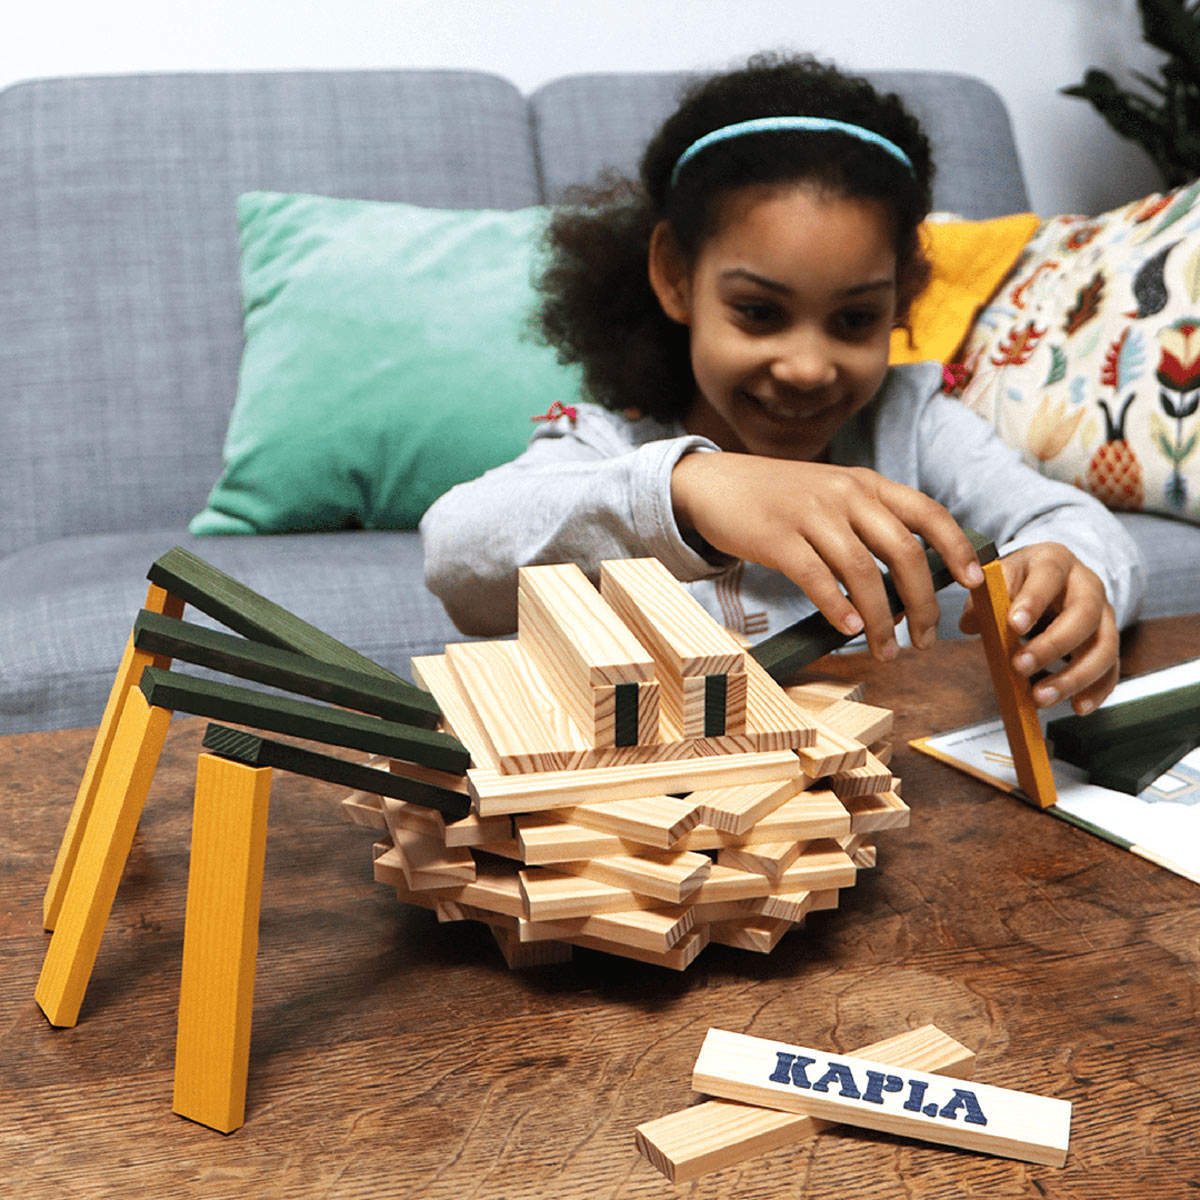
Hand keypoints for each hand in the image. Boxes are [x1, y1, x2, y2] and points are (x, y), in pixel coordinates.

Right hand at [670, 451, 984, 660]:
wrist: (715, 483)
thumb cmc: (778, 499)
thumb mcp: (831, 496)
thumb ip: (868, 526)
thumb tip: (907, 588)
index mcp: (866, 483)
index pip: (928, 513)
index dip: (956, 549)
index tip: (974, 584)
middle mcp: (845, 493)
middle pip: (903, 551)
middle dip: (923, 603)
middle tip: (925, 640)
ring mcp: (811, 514)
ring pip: (863, 572)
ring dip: (882, 620)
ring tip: (887, 650)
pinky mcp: (777, 538)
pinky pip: (818, 579)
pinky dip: (840, 609)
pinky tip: (850, 630)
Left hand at [958, 542, 1117, 713]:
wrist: (1052, 578)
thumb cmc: (1020, 581)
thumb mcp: (999, 578)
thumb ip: (983, 598)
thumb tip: (971, 623)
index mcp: (1054, 561)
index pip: (1048, 577)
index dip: (1032, 601)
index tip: (1013, 625)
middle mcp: (1087, 585)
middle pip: (1083, 614)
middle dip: (1052, 645)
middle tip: (1020, 666)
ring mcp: (1104, 614)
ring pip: (1104, 646)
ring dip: (1074, 676)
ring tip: (1041, 698)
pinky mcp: (1109, 641)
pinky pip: (1112, 668)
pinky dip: (1097, 690)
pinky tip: (1077, 707)